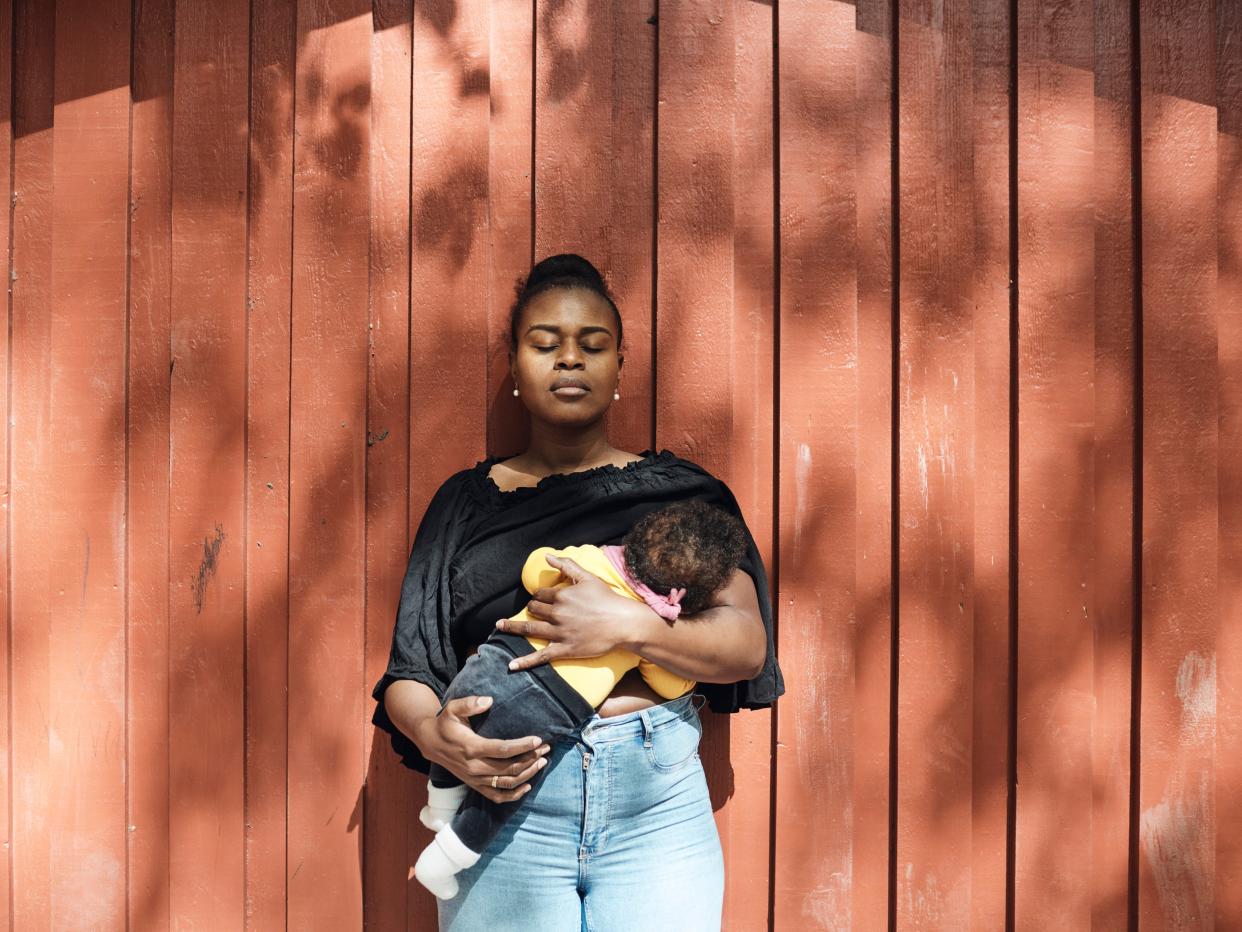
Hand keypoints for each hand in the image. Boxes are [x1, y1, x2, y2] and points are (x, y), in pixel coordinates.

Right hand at [414, 695, 551, 803]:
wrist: (431, 743)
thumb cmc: (446, 723)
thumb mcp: (452, 709)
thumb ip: (469, 703)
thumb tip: (488, 701)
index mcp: (471, 747)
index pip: (502, 749)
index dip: (521, 746)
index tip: (538, 740)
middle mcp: (474, 766)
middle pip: (508, 767)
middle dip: (530, 758)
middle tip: (546, 748)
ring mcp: (475, 779)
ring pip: (506, 783)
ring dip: (527, 775)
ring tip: (542, 762)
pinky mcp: (475, 785)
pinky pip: (496, 796)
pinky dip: (513, 795)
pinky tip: (528, 786)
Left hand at [494, 553, 659, 670]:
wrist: (623, 623)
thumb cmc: (607, 599)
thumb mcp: (587, 577)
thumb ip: (567, 565)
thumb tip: (547, 556)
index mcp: (562, 596)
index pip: (540, 595)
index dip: (539, 596)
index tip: (540, 599)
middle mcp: (557, 614)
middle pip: (534, 610)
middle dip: (531, 609)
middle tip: (531, 611)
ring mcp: (559, 633)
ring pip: (530, 629)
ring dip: (512, 627)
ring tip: (499, 626)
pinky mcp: (564, 650)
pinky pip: (540, 657)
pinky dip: (525, 662)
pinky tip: (511, 665)